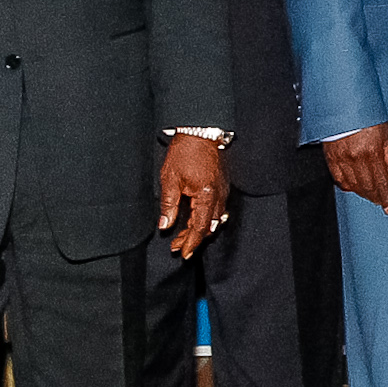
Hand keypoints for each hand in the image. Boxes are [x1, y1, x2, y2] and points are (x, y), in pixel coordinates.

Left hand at [156, 135, 228, 257]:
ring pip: (214, 220)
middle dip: (194, 239)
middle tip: (178, 246)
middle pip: (208, 227)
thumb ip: (169, 205)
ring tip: (185, 236)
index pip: (199, 228)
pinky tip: (197, 220)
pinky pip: (218, 210)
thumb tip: (165, 225)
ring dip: (200, 230)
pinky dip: (207, 219)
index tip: (182, 253)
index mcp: (206, 196)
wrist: (199, 133)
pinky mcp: (222, 186)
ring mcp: (222, 191)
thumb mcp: (170, 179)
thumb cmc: (184, 153)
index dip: (190, 243)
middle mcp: (218, 196)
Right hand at [326, 123, 387, 213]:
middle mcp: (355, 158)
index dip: (386, 197)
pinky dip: (347, 185)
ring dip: (363, 193)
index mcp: (371, 152)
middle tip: (381, 202)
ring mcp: (341, 159)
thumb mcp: (386, 133)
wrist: (343, 106)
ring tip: (370, 195)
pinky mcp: (331, 158)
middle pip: (367, 186)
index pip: (381, 182)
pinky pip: (338, 178)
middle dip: (375, 197)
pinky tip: (353, 187)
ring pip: (352, 185)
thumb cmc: (365, 116)